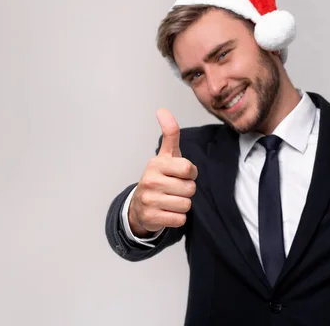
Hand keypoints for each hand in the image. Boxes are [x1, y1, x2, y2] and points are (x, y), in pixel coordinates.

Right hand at [128, 108, 197, 236]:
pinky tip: (167, 211)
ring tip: (170, 200)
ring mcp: (149, 200)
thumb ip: (170, 133)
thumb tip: (162, 110)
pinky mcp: (152, 218)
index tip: (181, 174)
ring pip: (186, 205)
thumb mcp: (166, 155)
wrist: (140, 205)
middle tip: (174, 189)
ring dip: (182, 204)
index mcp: (156, 164)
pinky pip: (180, 219)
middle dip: (186, 190)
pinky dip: (177, 218)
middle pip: (190, 189)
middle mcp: (150, 181)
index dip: (190, 173)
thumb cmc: (159, 177)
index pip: (189, 169)